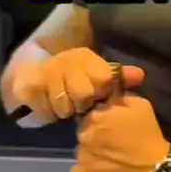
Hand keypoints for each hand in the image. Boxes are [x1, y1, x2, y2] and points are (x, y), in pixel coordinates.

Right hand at [12, 48, 144, 122]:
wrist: (30, 72)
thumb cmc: (70, 76)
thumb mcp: (94, 72)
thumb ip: (118, 76)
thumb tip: (140, 76)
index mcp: (84, 56)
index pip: (103, 79)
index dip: (101, 92)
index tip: (96, 94)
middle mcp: (65, 60)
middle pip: (84, 96)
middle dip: (82, 104)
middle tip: (78, 102)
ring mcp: (46, 73)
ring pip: (65, 107)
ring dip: (65, 111)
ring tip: (63, 103)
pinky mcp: (30, 88)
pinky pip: (48, 113)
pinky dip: (49, 115)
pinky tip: (49, 105)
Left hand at [71, 92, 168, 171]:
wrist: (155, 170)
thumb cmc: (148, 136)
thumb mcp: (141, 105)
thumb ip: (121, 97)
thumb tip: (111, 96)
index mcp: (97, 116)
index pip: (90, 113)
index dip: (102, 120)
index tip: (112, 127)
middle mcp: (84, 135)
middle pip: (84, 133)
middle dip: (95, 136)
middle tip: (112, 144)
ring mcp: (81, 157)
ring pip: (82, 151)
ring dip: (92, 153)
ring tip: (109, 160)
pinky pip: (79, 171)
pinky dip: (88, 171)